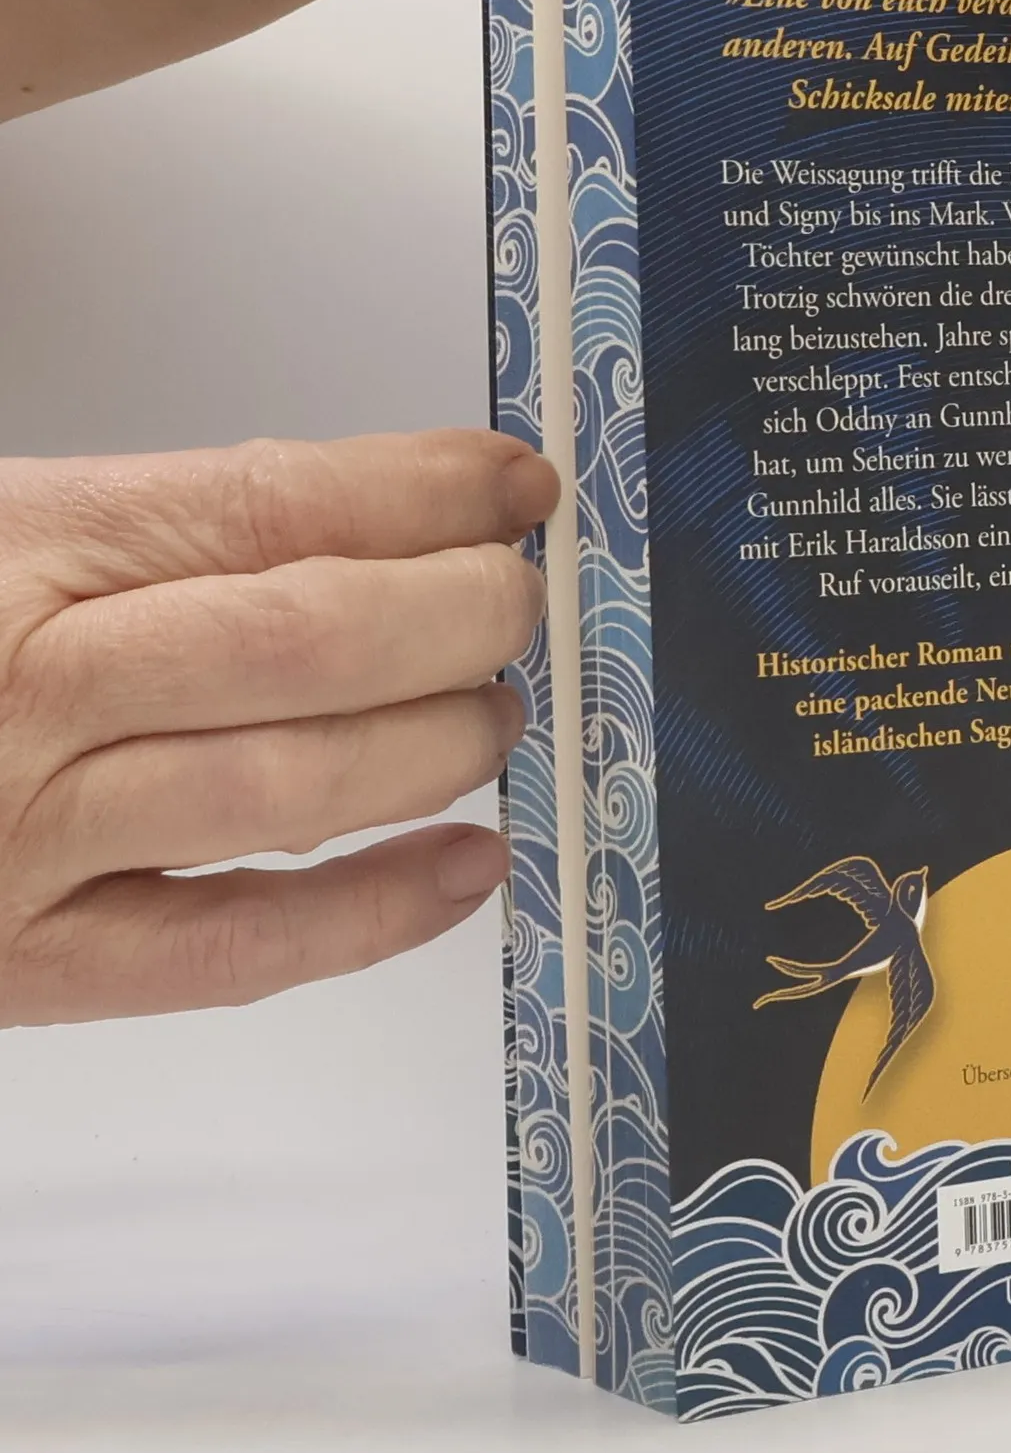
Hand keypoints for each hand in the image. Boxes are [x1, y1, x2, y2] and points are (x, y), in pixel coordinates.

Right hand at [0, 429, 556, 1024]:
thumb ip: (154, 527)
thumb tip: (375, 520)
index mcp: (10, 549)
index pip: (270, 506)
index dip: (425, 493)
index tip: (514, 486)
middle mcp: (18, 688)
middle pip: (306, 642)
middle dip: (459, 615)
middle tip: (517, 604)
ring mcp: (19, 841)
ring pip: (293, 787)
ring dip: (437, 746)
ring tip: (496, 711)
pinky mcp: (27, 967)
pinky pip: (234, 951)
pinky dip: (375, 914)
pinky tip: (468, 865)